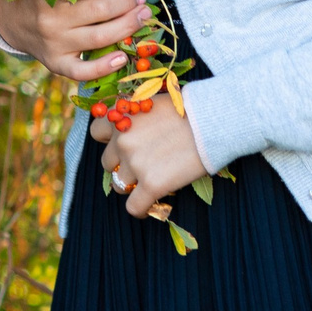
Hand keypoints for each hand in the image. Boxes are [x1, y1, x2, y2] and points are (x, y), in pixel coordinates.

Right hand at [0, 0, 150, 81]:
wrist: (13, 22)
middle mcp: (52, 21)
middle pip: (99, 11)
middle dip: (126, 3)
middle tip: (141, 0)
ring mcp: (55, 45)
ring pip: (98, 38)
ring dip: (126, 27)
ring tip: (142, 17)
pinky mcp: (56, 64)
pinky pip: (82, 71)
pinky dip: (104, 66)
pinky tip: (123, 57)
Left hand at [100, 103, 207, 218]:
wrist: (215, 120)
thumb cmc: (191, 108)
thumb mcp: (155, 101)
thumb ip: (136, 116)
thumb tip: (132, 132)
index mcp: (122, 117)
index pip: (97, 132)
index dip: (110, 140)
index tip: (124, 143)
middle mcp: (123, 140)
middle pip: (108, 162)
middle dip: (123, 163)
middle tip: (145, 163)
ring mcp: (136, 163)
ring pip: (119, 185)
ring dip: (132, 185)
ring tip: (151, 181)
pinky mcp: (152, 184)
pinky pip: (134, 207)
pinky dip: (140, 209)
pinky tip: (149, 205)